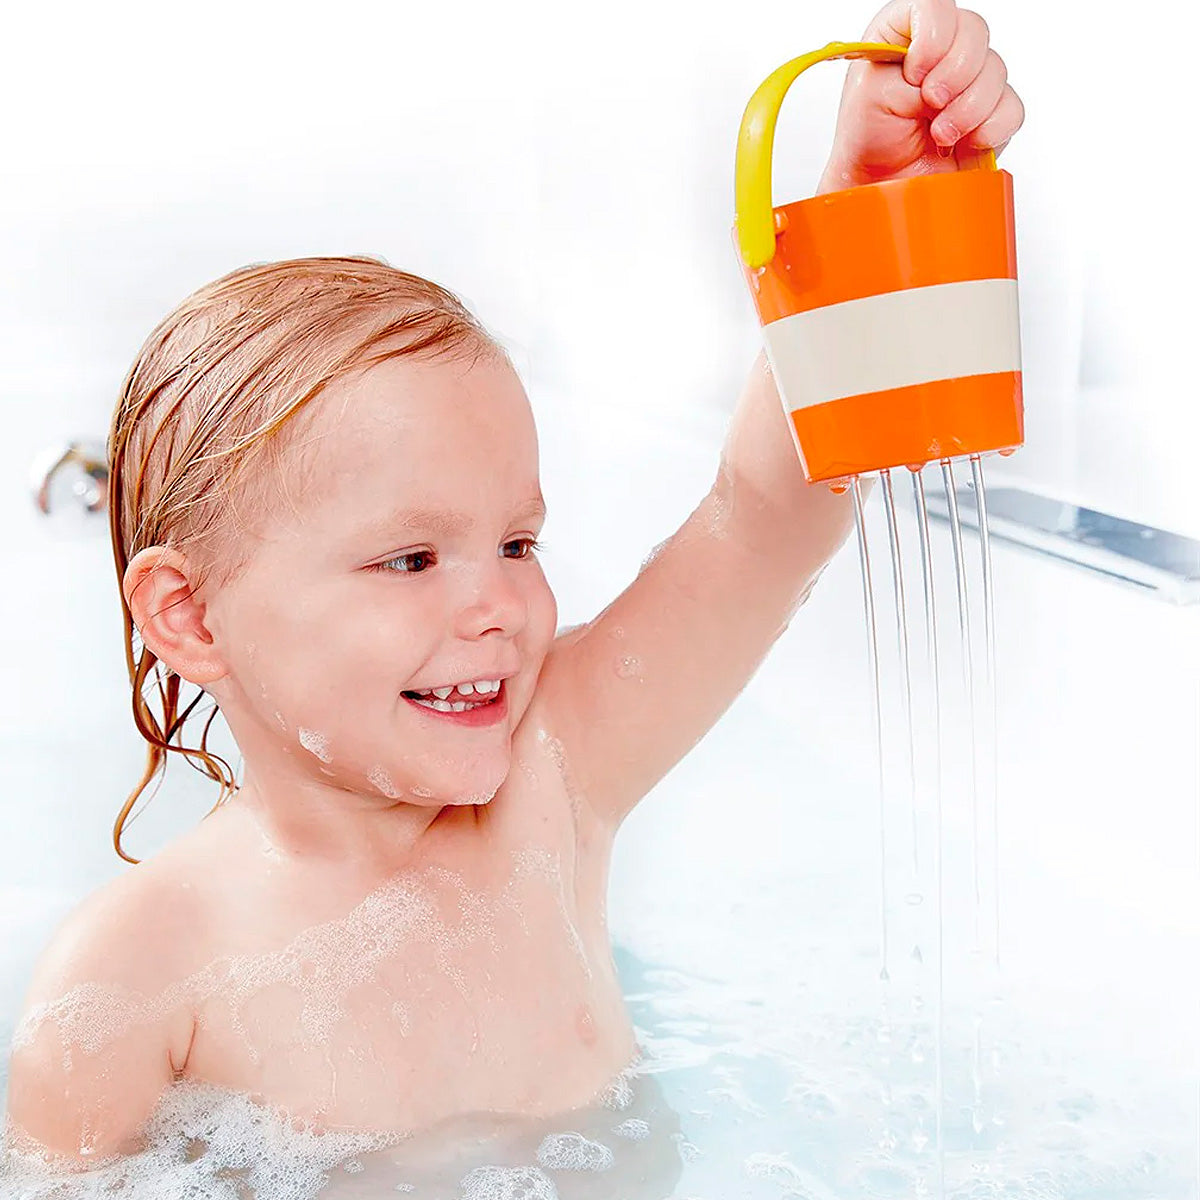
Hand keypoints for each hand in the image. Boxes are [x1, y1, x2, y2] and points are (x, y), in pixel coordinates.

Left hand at [818, 0, 1024, 192]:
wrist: (880, 187)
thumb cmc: (868, 139)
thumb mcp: (871, 92)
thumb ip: (911, 66)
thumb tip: (948, 68)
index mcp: (906, 34)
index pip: (935, 7)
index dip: (933, 38)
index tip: (915, 74)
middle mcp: (942, 52)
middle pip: (975, 32)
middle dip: (954, 75)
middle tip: (929, 104)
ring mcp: (969, 82)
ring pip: (996, 71)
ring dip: (966, 109)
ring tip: (937, 134)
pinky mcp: (989, 116)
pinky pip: (1011, 110)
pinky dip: (990, 129)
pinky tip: (963, 142)